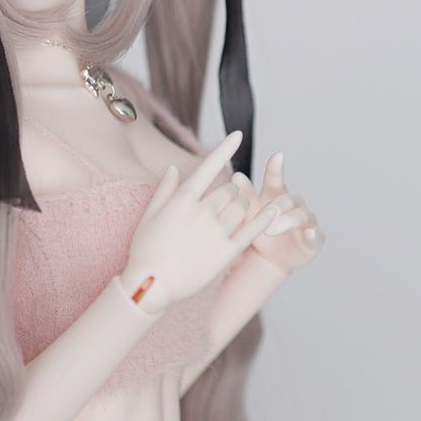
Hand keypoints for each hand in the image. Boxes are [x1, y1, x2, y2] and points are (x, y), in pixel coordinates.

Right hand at [121, 130, 281, 312]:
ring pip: (242, 206)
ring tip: (236, 214)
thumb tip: (174, 168)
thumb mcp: (148, 216)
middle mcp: (202, 211)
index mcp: (183, 199)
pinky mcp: (227, 251)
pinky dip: (264, 218)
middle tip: (225, 202)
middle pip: (230, 190)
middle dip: (231, 192)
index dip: (225, 148)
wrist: (152, 285)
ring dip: (243, 206)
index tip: (238, 135)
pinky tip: (274, 211)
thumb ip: (165, 190)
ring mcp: (216, 231)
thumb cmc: (146, 251)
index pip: (208, 166)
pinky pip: (252, 229)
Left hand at [231, 153, 324, 274]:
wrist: (270, 258)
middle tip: (263, 214)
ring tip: (270, 229)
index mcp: (276, 196)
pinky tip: (309, 234)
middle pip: (287, 200)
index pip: (276, 180)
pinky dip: (312, 235)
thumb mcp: (250, 215)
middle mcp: (295, 205)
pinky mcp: (314, 240)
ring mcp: (307, 222)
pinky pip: (316, 236)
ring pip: (300, 216)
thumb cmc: (260, 230)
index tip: (277, 156)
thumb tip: (236, 175)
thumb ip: (246, 197)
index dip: (276, 169)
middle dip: (275, 206)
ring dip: (286, 221)